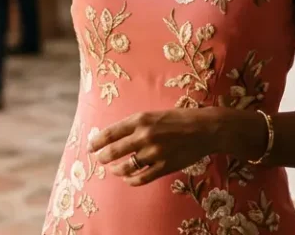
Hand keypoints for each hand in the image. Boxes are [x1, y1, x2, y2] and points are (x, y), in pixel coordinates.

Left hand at [90, 108, 236, 186]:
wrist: (204, 128)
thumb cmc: (177, 119)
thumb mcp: (152, 114)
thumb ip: (134, 125)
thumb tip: (113, 136)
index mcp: (140, 119)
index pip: (109, 133)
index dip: (96, 142)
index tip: (90, 147)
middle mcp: (144, 136)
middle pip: (112, 151)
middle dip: (102, 157)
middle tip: (99, 159)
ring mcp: (154, 153)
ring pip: (125, 167)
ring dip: (116, 170)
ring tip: (114, 169)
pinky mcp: (164, 166)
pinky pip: (141, 178)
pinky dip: (131, 180)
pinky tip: (128, 179)